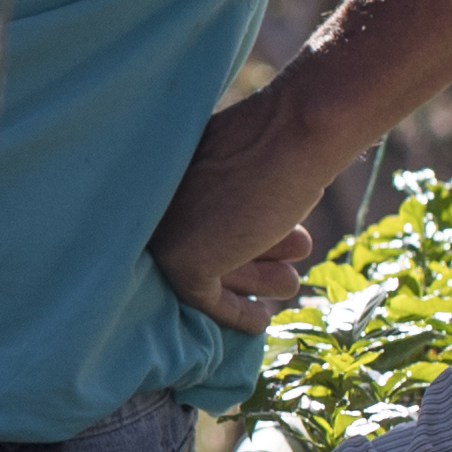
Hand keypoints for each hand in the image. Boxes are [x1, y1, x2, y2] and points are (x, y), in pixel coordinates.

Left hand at [146, 87, 343, 325]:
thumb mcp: (243, 169)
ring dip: (252, 282)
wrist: (298, 132)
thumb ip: (226, 196)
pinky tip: (262, 318)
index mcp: (165, 175)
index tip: (267, 255)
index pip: (189, 225)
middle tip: (294, 254)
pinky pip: (208, 301)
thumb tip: (238, 233)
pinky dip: (237, 314)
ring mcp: (163, 231)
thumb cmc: (280, 141)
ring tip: (288, 280)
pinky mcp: (182, 262)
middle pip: (200, 249)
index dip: (233, 248)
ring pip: (207, 272)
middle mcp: (153, 202)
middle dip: (249, 263)